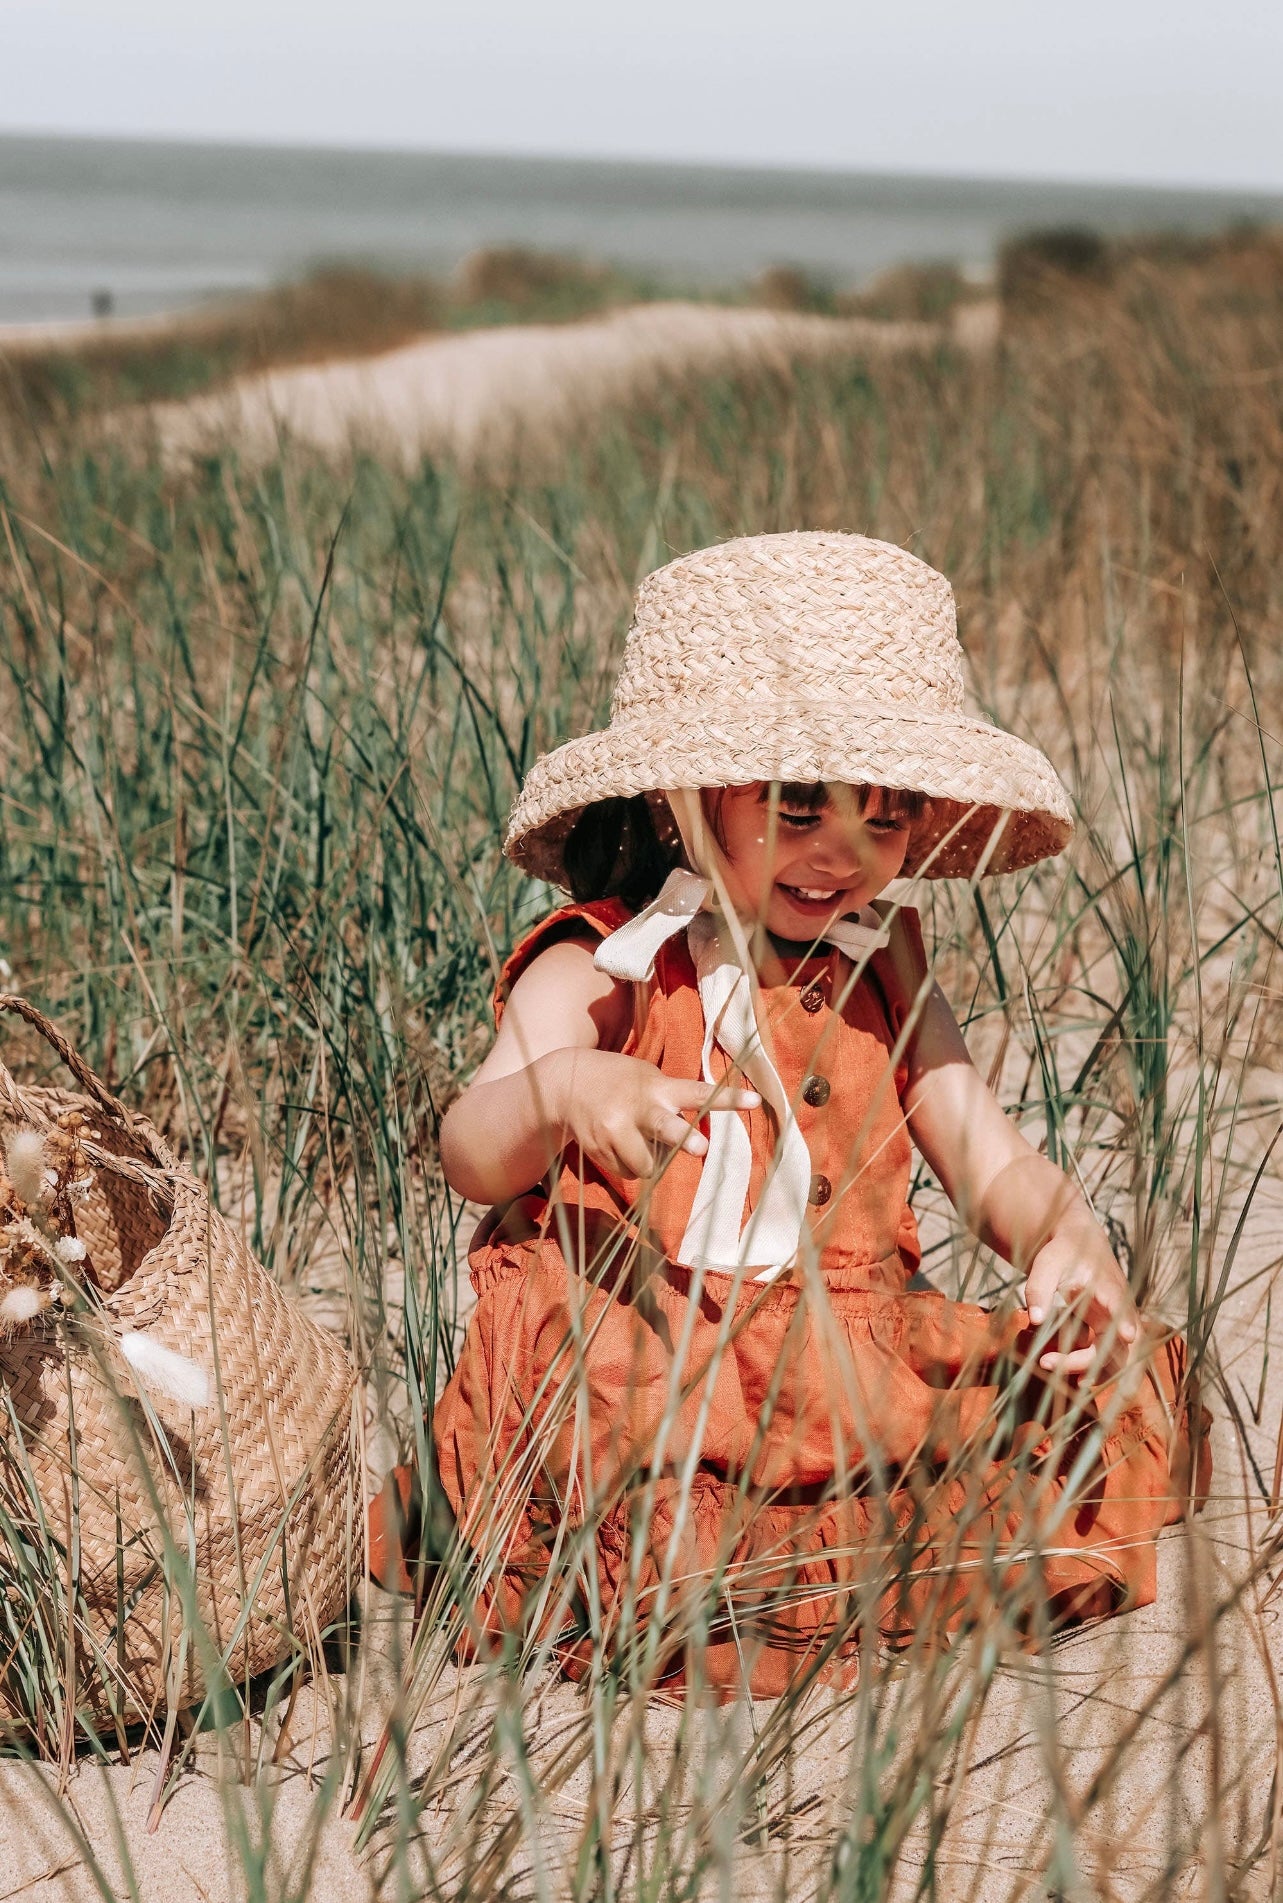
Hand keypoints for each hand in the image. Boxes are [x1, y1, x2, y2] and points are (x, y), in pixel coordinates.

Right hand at [540, 1048, 758, 1180]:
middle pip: (666, 1128)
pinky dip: (629, 1164)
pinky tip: (618, 1144)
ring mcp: (616, 1130)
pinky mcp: (599, 1149)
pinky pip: (628, 1172)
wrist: (565, 1085)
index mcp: (657, 1087)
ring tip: (639, 1140)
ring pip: (647, 1165)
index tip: (756, 1101)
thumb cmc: (619, 1082)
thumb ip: (669, 1100)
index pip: (698, 1092)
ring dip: (650, 1160)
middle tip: (700, 1148)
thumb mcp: (646, 1077)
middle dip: (683, 1139)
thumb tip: (689, 1142)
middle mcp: (639, 1108)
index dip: (727, 1100)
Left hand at [1022, 1214, 1139, 1381]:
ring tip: (1067, 1379)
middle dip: (1091, 1361)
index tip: (1127, 1335)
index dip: (1124, 1319)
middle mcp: (1118, 1307)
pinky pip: (1108, 1355)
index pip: (1120, 1303)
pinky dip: (1096, 1369)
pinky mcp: (1107, 1329)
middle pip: (1118, 1341)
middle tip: (1050, 1363)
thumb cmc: (1062, 1253)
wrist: (1077, 1243)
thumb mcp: (1046, 1264)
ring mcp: (1115, 1320)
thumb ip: (1039, 1289)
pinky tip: (1076, 1380)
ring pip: (1118, 1355)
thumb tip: (1036, 1320)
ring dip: (1096, 1370)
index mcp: (1107, 1285)